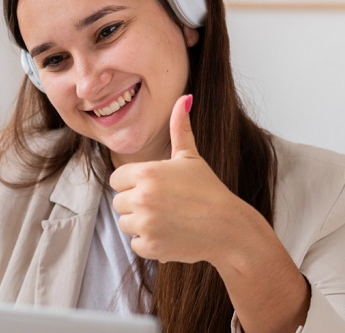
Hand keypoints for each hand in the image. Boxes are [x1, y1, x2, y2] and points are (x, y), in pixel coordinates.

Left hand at [110, 95, 259, 263]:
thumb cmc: (209, 190)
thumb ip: (180, 128)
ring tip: (168, 219)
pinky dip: (150, 243)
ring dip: (142, 224)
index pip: (116, 179)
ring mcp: (145, 223)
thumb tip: (184, 97)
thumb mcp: (191, 157)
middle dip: (137, 204)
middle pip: (119, 202)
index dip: (134, 183)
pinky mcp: (150, 246)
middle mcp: (142, 197)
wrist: (228, 227)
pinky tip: (171, 234)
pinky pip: (136, 244)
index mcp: (147, 173)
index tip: (155, 187)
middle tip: (165, 205)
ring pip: (125, 223)